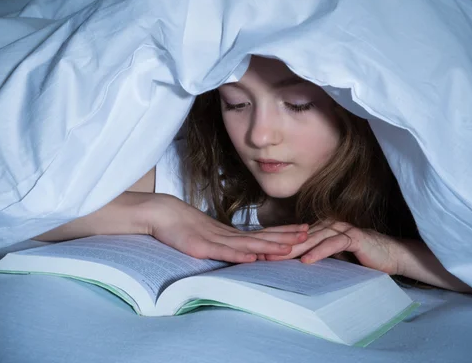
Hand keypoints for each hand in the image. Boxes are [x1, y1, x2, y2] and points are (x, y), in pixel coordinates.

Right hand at [138, 194, 308, 262]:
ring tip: (290, 247)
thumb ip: (226, 244)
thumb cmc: (184, 226)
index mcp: (232, 234)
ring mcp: (216, 240)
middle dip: (286, 236)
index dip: (283, 232)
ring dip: (270, 245)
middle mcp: (229, 235)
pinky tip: (254, 256)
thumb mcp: (209, 238)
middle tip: (309, 233)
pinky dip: (240, 254)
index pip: (263, 233)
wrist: (162, 214)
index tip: (304, 230)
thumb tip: (246, 252)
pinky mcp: (202, 247)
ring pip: (248, 244)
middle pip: (262, 236)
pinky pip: (224, 252)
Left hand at [263, 221, 402, 274]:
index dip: (278, 244)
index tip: (260, 254)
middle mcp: (328, 225)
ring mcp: (340, 229)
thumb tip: (292, 266)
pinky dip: (319, 252)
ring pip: (313, 238)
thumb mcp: (333, 258)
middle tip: (261, 255)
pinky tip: (307, 260)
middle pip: (299, 236)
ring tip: (278, 258)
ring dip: (295, 249)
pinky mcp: (353, 236)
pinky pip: (333, 244)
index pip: (295, 236)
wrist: (389, 256)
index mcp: (321, 228)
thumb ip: (315, 256)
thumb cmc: (360, 258)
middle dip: (280, 246)